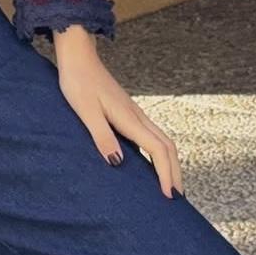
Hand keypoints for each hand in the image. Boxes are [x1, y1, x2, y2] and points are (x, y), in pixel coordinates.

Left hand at [52, 30, 184, 198]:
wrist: (78, 57)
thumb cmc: (78, 82)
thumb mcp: (86, 111)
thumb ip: (101, 136)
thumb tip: (118, 162)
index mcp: (129, 118)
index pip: (158, 150)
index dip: (166, 174)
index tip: (169, 195)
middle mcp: (137, 116)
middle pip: (168, 147)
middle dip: (175, 172)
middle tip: (177, 198)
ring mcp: (134, 113)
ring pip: (162, 140)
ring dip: (170, 162)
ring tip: (170, 183)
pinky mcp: (128, 111)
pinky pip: (151, 135)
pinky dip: (159, 152)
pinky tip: (151, 161)